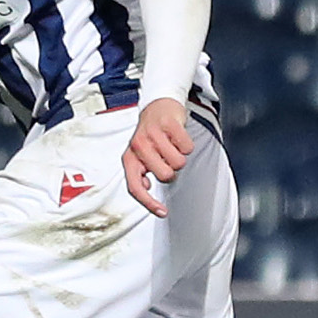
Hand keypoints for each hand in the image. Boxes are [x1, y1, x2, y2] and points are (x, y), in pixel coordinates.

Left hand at [124, 98, 192, 216]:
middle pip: (165, 176)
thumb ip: (140, 173)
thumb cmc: (150, 135)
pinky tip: (177, 137)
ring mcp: (153, 134)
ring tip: (170, 144)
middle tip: (166, 157)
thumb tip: (145, 186)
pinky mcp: (168, 124)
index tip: (163, 212)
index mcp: (129, 158)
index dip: (149, 203)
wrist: (158, 106)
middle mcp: (138, 146)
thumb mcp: (140, 156)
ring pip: (178, 162)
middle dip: (171, 169)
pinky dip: (187, 144)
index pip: (135, 187)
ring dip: (179, 155)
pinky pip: (187, 148)